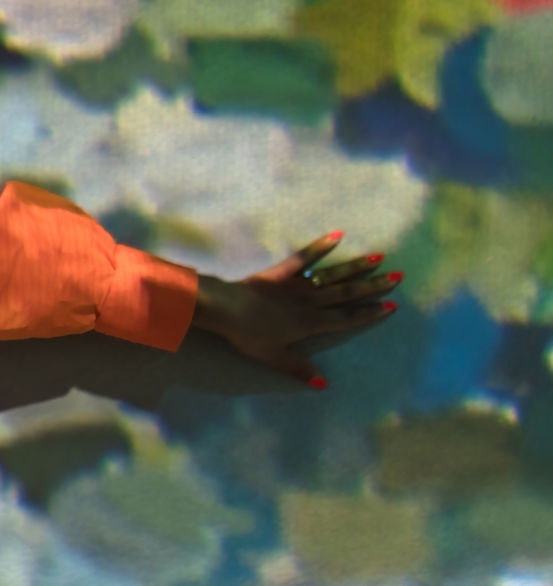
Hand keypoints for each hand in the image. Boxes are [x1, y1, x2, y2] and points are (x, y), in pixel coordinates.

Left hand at [191, 231, 400, 387]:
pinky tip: (337, 235)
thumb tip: (323, 384)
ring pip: (331, 275)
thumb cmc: (247, 334)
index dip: (368, 314)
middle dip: (372, 286)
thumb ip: (298, 369)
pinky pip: (302, 257)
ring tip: (377, 258)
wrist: (223, 308)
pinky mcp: (280, 272)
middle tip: (396, 277)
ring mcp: (295, 284)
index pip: (345, 319)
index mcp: (309, 324)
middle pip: (346, 294)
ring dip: (355, 267)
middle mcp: (309, 302)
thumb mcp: (273, 356)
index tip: (390, 306)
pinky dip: (319, 246)